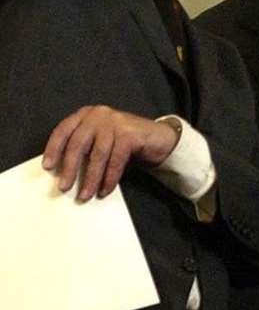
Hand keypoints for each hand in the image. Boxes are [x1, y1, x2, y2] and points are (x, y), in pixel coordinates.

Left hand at [41, 106, 180, 200]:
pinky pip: (115, 160)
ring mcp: (115, 122)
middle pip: (78, 143)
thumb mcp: (99, 139)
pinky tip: (105, 190)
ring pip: (97, 155)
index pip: (64, 130)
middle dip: (70, 168)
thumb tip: (63, 173)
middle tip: (64, 187)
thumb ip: (84, 147)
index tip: (48, 167)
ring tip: (85, 195)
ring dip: (90, 178)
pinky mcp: (130, 133)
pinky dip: (109, 178)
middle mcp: (99, 115)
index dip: (54, 149)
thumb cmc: (124, 142)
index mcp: (86, 115)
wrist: (159, 138)